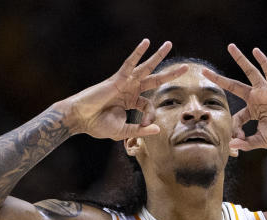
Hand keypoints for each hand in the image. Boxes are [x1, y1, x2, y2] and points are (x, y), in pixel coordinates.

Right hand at [60, 39, 186, 139]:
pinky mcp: (118, 78)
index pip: (148, 105)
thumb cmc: (98, 125)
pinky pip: (130, 63)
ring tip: (168, 44)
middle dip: (170, 74)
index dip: (150, 115)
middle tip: (186, 67)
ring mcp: (125, 82)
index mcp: (130, 102)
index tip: (146, 124)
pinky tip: (146, 42)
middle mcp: (130, 90)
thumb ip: (140, 130)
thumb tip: (159, 129)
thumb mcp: (123, 131)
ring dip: (158, 56)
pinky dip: (137, 52)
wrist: (81, 119)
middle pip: (154, 79)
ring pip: (145, 67)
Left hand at [202, 45, 266, 151]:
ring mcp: (265, 93)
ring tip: (230, 46)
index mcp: (252, 112)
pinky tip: (255, 51)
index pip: (235, 118)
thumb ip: (247, 143)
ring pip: (250, 73)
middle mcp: (257, 99)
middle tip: (203, 71)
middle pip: (233, 86)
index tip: (237, 142)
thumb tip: (231, 145)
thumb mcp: (262, 141)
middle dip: (218, 79)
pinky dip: (263, 61)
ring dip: (240, 59)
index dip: (234, 130)